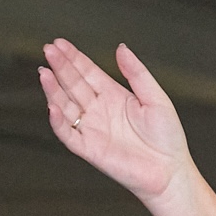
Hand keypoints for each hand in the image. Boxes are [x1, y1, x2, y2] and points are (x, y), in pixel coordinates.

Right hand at [39, 40, 194, 206]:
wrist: (171, 171)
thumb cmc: (168, 138)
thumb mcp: (156, 99)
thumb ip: (137, 74)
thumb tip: (122, 48)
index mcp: (114, 96)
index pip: (88, 72)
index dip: (74, 58)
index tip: (59, 43)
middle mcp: (99, 110)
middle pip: (74, 84)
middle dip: (60, 67)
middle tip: (48, 50)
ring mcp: (92, 128)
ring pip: (65, 105)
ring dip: (53, 89)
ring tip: (45, 72)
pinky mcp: (89, 148)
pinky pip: (68, 134)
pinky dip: (59, 121)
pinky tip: (53, 106)